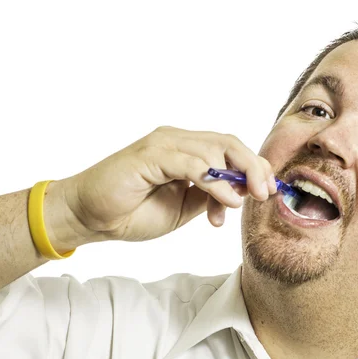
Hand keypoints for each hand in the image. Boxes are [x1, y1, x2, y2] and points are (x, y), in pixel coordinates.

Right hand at [54, 126, 276, 244]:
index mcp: (186, 150)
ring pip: (214, 149)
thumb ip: (210, 196)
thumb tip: (240, 193)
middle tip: (265, 193)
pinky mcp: (150, 155)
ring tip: (237, 205)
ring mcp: (163, 145)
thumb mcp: (184, 208)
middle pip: (228, 142)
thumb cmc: (132, 211)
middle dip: (254, 167)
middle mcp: (176, 141)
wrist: (90, 217)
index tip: (268, 190)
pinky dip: (215, 181)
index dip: (254, 166)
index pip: (230, 147)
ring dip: (235, 178)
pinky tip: (225, 201)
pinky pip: (193, 164)